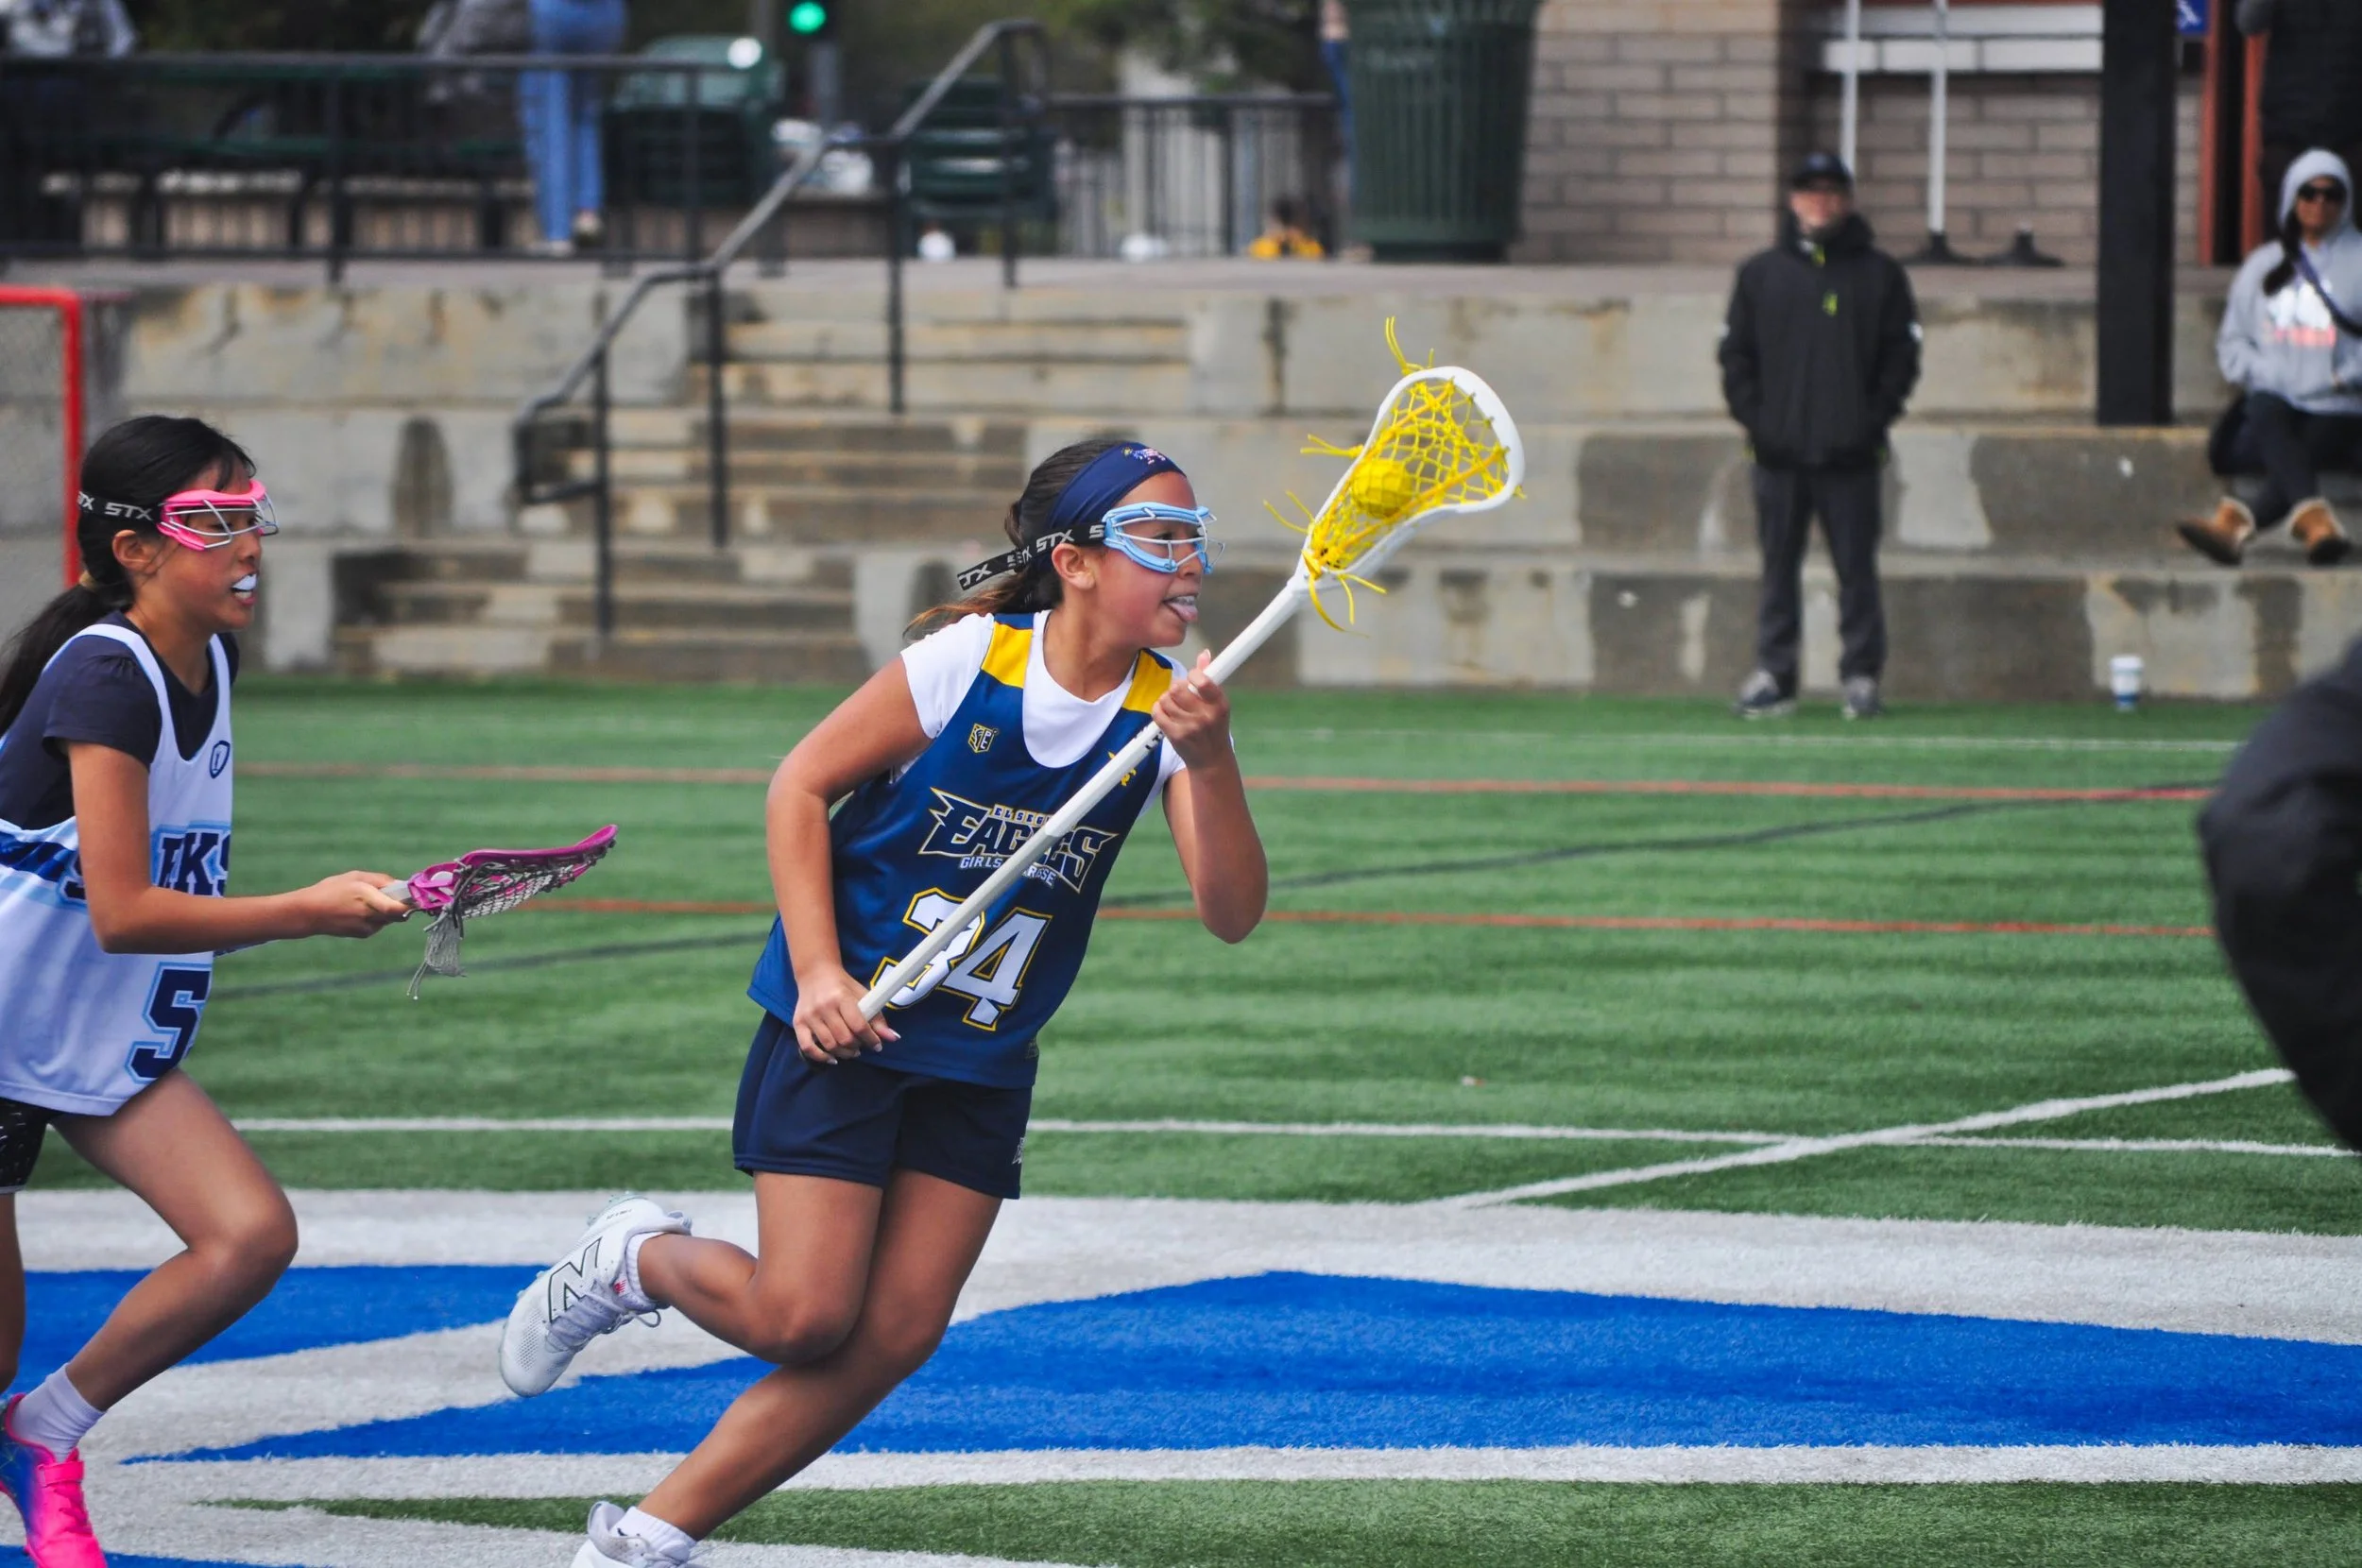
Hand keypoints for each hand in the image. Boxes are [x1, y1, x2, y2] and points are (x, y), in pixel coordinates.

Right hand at [292, 871, 412, 938]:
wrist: (308, 913)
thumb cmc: (330, 890)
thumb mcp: (355, 877)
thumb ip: (381, 881)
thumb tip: (401, 885)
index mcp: (368, 899)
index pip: (399, 909)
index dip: (411, 904)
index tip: (415, 897)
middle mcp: (370, 917)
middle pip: (399, 914)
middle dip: (399, 904)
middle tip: (389, 894)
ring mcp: (367, 928)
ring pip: (389, 919)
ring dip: (386, 910)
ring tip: (366, 900)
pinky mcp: (364, 934)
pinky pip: (379, 924)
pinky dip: (376, 917)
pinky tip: (359, 910)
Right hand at [791, 963, 898, 1064]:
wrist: (816, 974)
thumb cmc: (843, 986)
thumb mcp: (862, 995)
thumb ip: (877, 1017)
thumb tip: (893, 1038)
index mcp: (841, 997)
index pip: (858, 1025)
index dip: (871, 1039)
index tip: (877, 1045)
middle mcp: (823, 1007)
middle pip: (844, 1038)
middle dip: (858, 1047)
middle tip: (862, 1046)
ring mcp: (809, 1016)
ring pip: (829, 1045)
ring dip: (844, 1053)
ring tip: (851, 1051)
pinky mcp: (798, 1023)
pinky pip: (807, 1048)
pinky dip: (821, 1057)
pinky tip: (832, 1058)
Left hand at [1153, 651, 1232, 769]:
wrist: (1210, 760)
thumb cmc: (1214, 727)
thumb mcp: (1217, 704)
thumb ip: (1208, 678)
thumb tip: (1203, 653)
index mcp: (1219, 704)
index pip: (1202, 681)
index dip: (1192, 675)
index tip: (1192, 678)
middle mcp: (1206, 716)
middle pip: (1177, 688)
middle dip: (1176, 687)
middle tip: (1180, 693)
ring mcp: (1189, 727)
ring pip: (1165, 699)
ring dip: (1166, 699)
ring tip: (1173, 705)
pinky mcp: (1175, 736)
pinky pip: (1157, 713)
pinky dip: (1159, 709)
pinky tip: (1166, 713)